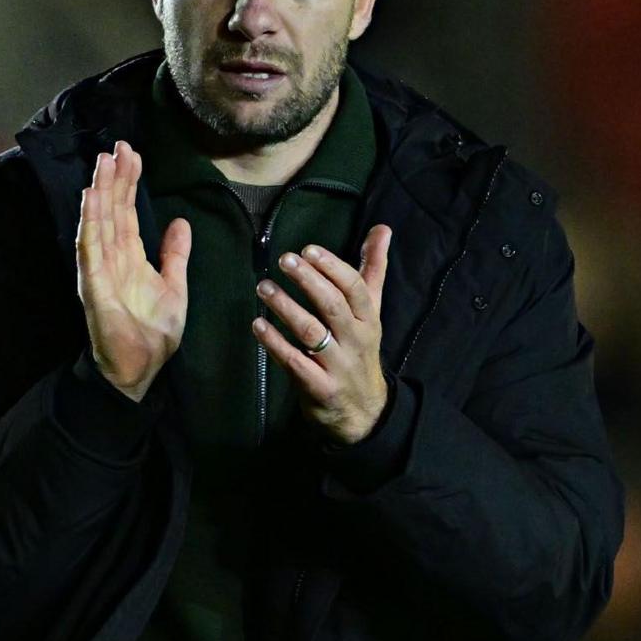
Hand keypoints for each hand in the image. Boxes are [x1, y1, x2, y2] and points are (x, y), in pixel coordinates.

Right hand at [75, 141, 189, 399]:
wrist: (141, 368)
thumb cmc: (154, 332)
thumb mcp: (174, 286)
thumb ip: (175, 255)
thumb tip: (180, 222)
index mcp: (130, 257)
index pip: (127, 212)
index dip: (129, 183)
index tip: (132, 154)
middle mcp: (112, 258)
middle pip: (112, 210)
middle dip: (114, 178)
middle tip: (119, 146)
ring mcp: (100, 269)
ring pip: (99, 221)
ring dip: (100, 191)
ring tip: (103, 162)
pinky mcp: (94, 284)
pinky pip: (90, 247)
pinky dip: (90, 222)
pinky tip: (91, 198)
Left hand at [256, 229, 392, 443]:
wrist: (364, 412)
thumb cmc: (360, 352)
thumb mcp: (371, 313)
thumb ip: (373, 270)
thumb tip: (382, 229)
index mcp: (368, 319)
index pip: (355, 288)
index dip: (332, 267)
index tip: (309, 250)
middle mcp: (356, 340)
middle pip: (332, 306)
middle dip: (308, 280)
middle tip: (284, 259)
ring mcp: (337, 366)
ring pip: (311, 332)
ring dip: (285, 307)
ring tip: (263, 287)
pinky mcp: (319, 388)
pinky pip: (294, 363)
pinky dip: (275, 343)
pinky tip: (258, 325)